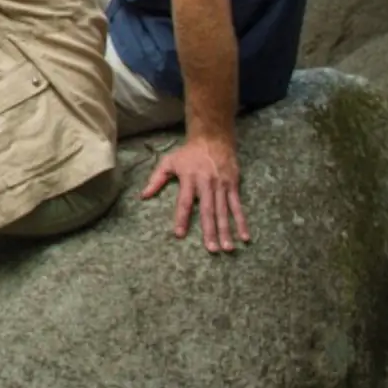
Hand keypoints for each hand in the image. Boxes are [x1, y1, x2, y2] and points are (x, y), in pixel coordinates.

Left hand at [140, 134, 248, 252]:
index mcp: (189, 178)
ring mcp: (221, 185)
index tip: (179, 234)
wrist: (213, 138)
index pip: (185, 201)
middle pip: (208, 210)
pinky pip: (237, 206)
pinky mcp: (233, 185)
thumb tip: (143, 196)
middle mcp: (206, 183)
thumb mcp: (169, 161)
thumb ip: (156, 179)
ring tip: (227, 248)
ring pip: (224, 211)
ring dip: (226, 230)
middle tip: (211, 249)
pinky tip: (244, 236)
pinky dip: (241, 221)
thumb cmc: (188, 153)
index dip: (182, 218)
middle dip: (210, 230)